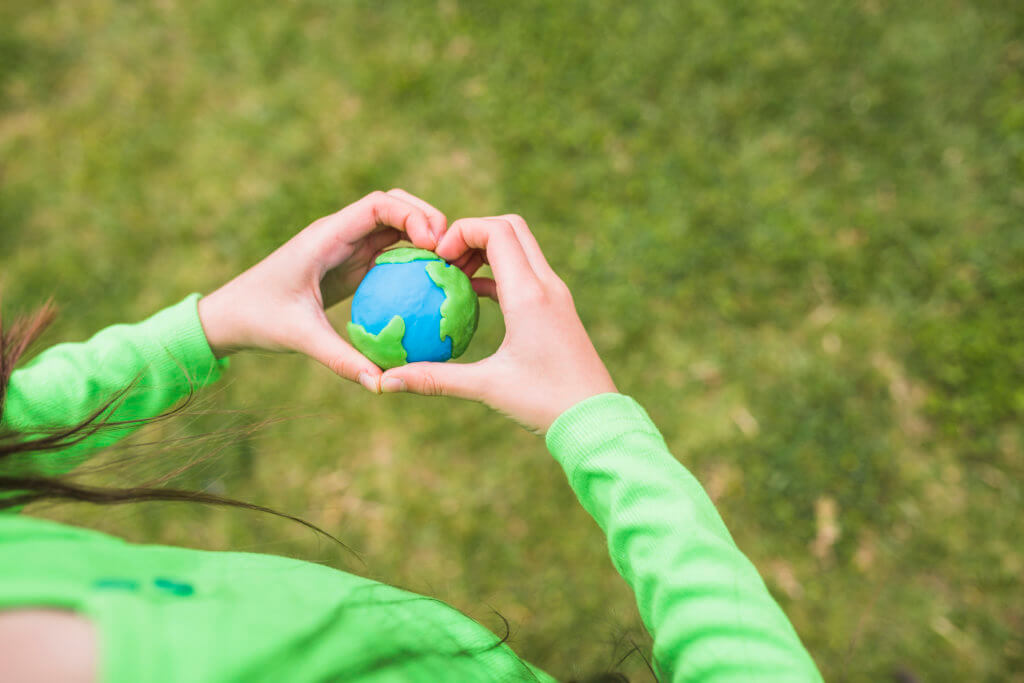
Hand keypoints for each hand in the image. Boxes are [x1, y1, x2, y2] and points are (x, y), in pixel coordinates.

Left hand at [197, 189, 446, 392]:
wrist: (231, 316)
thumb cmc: (258, 318)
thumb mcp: (299, 337)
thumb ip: (340, 358)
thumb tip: (379, 384)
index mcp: (326, 235)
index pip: (377, 204)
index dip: (411, 214)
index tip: (435, 243)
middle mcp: (339, 234)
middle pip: (393, 206)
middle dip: (427, 217)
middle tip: (454, 251)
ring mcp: (345, 248)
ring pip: (394, 228)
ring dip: (423, 238)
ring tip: (452, 267)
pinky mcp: (349, 266)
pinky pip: (388, 255)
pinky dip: (413, 262)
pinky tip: (433, 288)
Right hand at [378, 215, 617, 433]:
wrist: (595, 419)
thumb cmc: (544, 402)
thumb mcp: (486, 388)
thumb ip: (434, 378)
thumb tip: (385, 382)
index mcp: (529, 294)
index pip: (497, 231)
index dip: (462, 231)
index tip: (437, 258)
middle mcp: (547, 285)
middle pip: (511, 228)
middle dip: (472, 233)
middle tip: (443, 261)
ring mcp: (556, 295)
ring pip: (520, 248)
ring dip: (486, 251)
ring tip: (453, 277)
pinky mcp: (558, 309)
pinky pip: (526, 273)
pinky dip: (498, 273)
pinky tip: (473, 297)